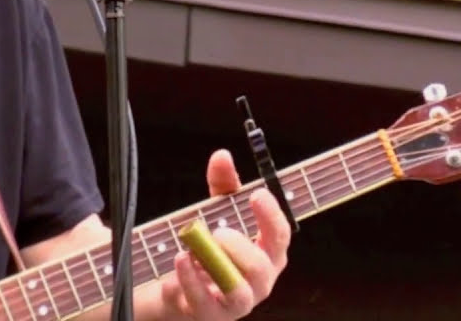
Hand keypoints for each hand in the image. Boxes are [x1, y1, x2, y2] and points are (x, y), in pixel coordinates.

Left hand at [159, 150, 290, 319]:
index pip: (280, 235)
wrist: (182, 286)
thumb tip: (222, 156)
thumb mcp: (217, 211)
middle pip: (260, 267)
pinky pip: (204, 303)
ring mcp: (237, 303)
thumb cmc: (211, 247)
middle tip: (216, 232)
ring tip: (193, 249)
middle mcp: (259, 281)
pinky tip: (180, 260)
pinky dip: (189, 279)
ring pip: (238, 292)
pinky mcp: (212, 316)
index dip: (270, 214)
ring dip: (214, 266)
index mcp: (268, 253)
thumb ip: (222, 184)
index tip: (255, 193)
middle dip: (237, 247)